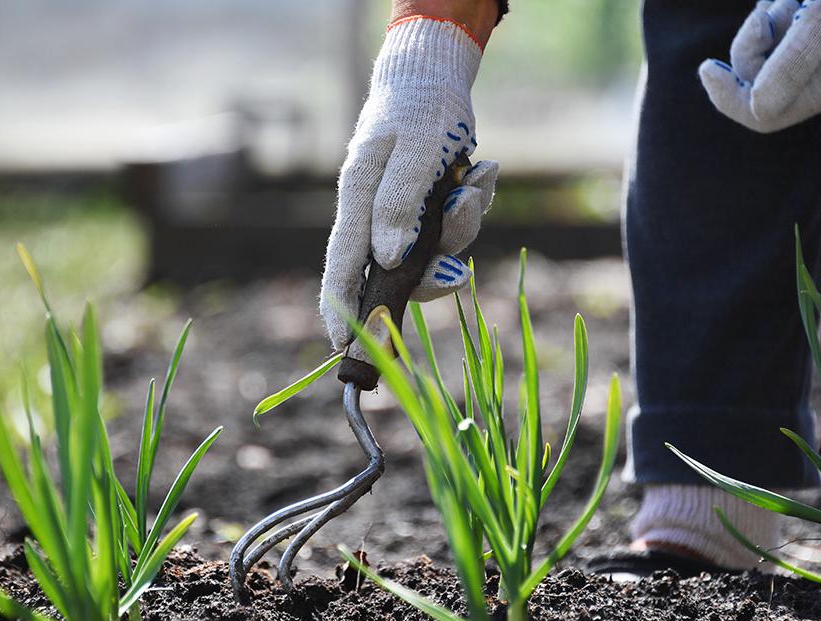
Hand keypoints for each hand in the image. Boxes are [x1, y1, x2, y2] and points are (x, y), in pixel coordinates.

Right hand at [319, 16, 499, 350]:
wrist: (437, 75)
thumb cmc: (421, 108)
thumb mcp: (415, 151)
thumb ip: (399, 204)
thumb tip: (387, 260)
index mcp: (358, 197)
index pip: (342, 263)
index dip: (340, 306)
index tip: (340, 344)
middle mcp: (375, 213)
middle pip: (394, 272)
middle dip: (431, 275)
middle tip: (456, 271)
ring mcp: (402, 214)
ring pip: (433, 253)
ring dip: (462, 226)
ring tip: (473, 181)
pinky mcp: (428, 209)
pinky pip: (454, 230)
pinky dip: (473, 205)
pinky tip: (480, 171)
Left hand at [699, 0, 820, 133]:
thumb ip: (790, 65)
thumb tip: (754, 106)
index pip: (762, 116)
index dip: (728, 98)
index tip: (708, 68)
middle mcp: (820, 81)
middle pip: (755, 82)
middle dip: (750, 48)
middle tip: (767, 17)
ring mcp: (817, 59)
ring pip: (763, 54)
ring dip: (765, 25)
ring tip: (794, 1)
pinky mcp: (813, 36)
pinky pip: (775, 34)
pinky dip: (774, 15)